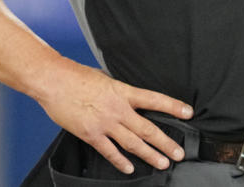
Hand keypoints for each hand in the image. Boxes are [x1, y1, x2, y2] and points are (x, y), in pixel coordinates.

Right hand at [38, 61, 193, 173]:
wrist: (54, 81)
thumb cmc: (77, 76)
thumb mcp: (106, 78)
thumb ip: (119, 90)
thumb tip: (128, 96)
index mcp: (124, 91)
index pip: (155, 99)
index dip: (173, 106)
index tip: (188, 113)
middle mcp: (118, 109)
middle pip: (147, 129)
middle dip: (165, 142)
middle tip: (179, 153)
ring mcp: (105, 123)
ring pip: (132, 143)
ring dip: (149, 154)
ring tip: (163, 163)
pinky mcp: (91, 134)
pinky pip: (109, 151)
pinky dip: (120, 161)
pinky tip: (129, 168)